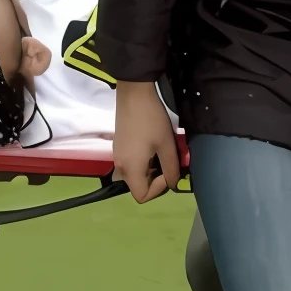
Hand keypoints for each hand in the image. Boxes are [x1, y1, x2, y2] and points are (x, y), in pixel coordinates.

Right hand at [111, 80, 181, 203]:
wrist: (134, 94)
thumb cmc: (152, 121)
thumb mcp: (167, 145)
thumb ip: (172, 168)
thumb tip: (173, 183)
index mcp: (131, 169)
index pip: (142, 196)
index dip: (158, 189)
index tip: (168, 171)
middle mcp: (120, 166)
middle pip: (137, 187)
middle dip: (155, 181)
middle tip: (167, 163)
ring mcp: (117, 156)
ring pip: (134, 175)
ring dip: (149, 171)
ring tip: (160, 154)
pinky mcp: (118, 146)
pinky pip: (130, 164)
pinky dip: (142, 162)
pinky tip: (150, 146)